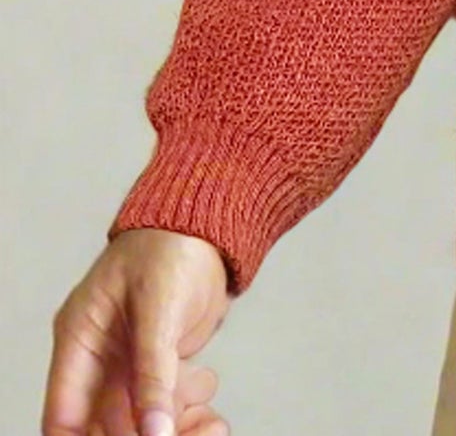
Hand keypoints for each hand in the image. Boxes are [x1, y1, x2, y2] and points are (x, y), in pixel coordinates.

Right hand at [43, 228, 232, 435]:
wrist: (213, 221)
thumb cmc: (173, 243)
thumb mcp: (159, 308)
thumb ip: (153, 373)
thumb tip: (152, 432)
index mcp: (79, 340)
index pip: (63, 415)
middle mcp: (99, 359)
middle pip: (105, 424)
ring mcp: (129, 362)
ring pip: (139, 419)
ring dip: (171, 428)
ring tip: (210, 427)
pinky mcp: (160, 362)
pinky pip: (165, 403)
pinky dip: (187, 415)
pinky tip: (212, 418)